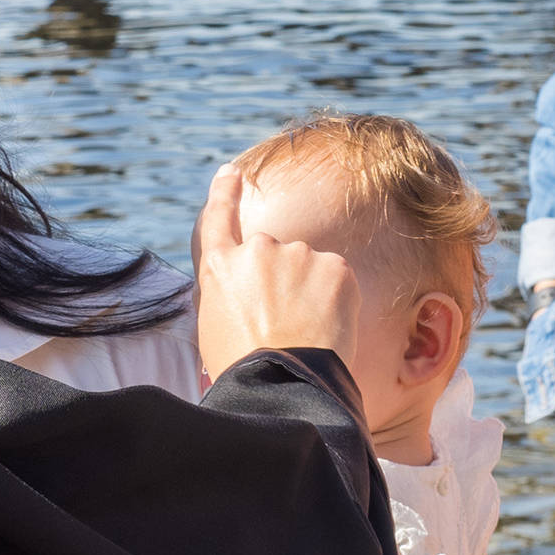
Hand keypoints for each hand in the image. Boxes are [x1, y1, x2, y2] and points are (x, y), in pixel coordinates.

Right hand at [193, 163, 360, 380]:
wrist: (280, 381)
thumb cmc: (243, 367)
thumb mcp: (217, 326)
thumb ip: (234, 294)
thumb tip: (256, 293)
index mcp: (220, 268)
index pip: (219, 219)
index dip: (224, 193)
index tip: (231, 172)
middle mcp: (257, 250)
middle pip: (273, 255)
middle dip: (281, 281)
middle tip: (281, 325)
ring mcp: (298, 254)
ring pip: (308, 268)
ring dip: (309, 293)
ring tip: (302, 334)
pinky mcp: (335, 266)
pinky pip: (337, 280)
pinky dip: (335, 301)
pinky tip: (325, 329)